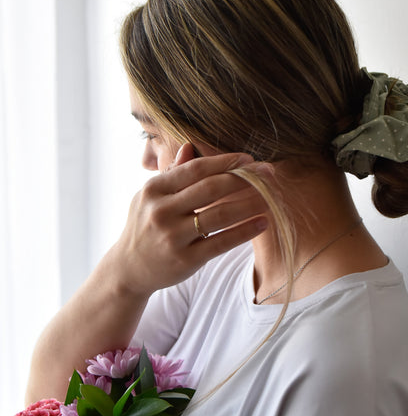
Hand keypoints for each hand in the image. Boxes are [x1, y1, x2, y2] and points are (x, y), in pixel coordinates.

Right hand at [110, 144, 268, 296]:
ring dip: (250, 203)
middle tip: (268, 174)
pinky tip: (263, 222)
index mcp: (154, 189)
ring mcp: (173, 237)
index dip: (225, 162)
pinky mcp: (185, 260)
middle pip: (211, 188)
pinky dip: (245, 231)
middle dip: (244, 178)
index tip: (249, 160)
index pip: (195, 169)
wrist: (128, 269)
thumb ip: (172, 173)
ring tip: (271, 197)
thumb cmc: (145, 225)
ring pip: (220, 215)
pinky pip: (222, 242)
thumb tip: (189, 146)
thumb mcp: (150, 196)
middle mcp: (161, 211)